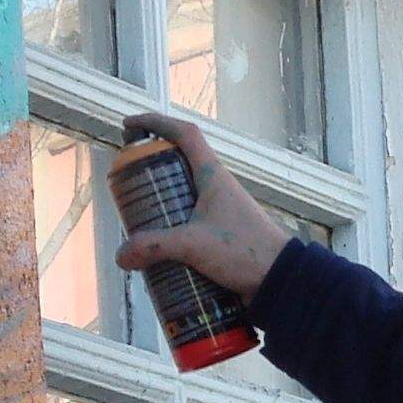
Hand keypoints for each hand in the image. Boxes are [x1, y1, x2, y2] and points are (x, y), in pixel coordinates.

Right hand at [112, 113, 300, 302]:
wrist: (281, 279)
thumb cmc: (244, 251)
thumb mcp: (193, 245)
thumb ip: (155, 246)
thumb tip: (121, 256)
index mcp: (213, 176)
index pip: (185, 134)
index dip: (156, 123)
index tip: (130, 125)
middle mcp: (217, 187)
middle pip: (179, 163)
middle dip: (151, 168)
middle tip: (128, 182)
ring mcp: (220, 210)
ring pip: (184, 194)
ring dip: (160, 201)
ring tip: (137, 217)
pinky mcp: (222, 232)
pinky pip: (190, 220)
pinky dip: (172, 227)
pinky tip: (158, 245)